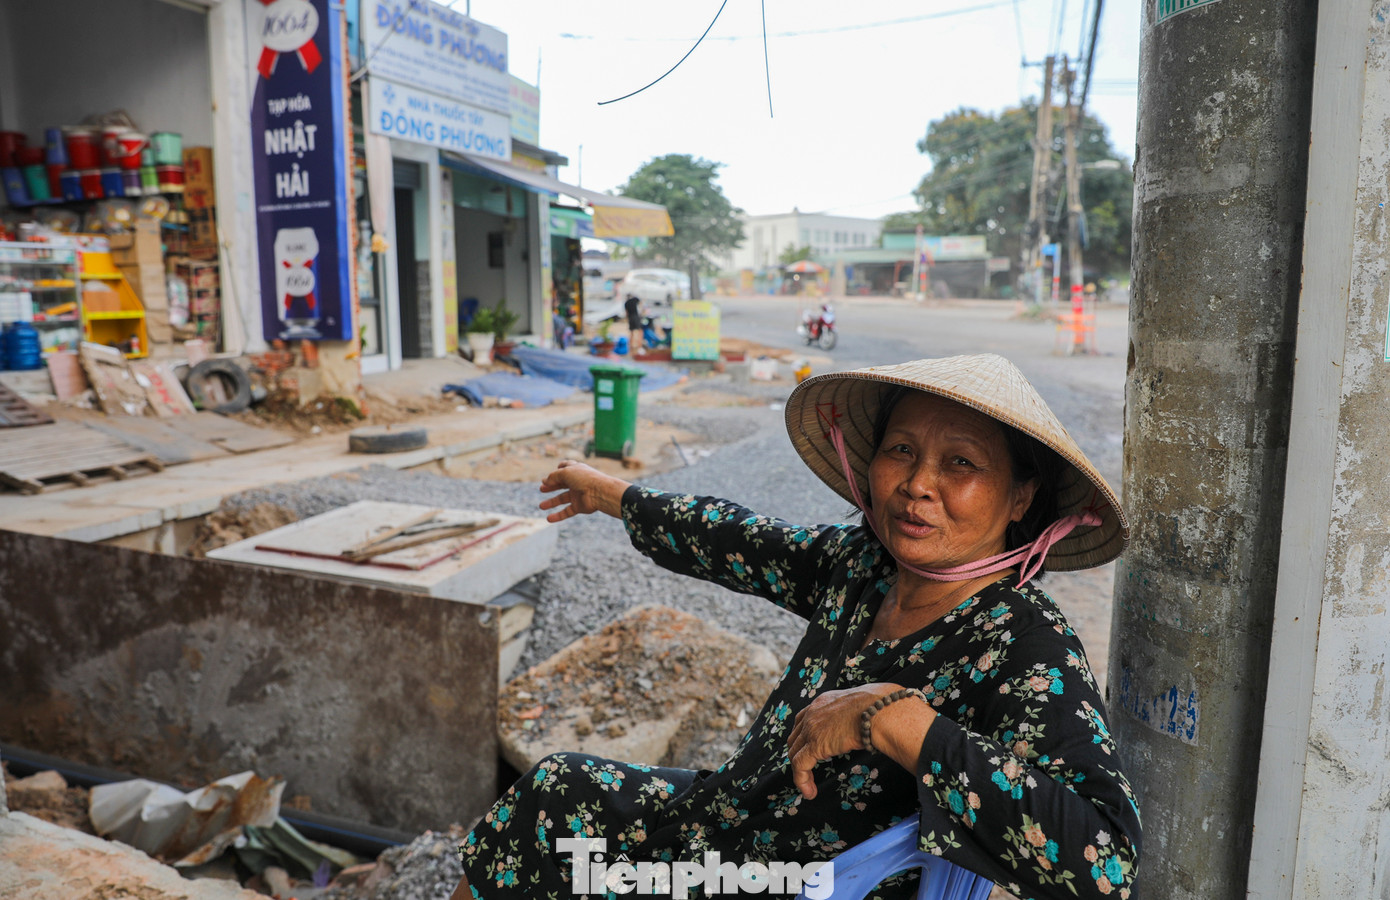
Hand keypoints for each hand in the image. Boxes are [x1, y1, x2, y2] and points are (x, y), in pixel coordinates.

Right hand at [538, 460, 629, 521]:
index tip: (551, 474)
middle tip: (541, 489)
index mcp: (576, 470)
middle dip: (551, 486)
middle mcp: (577, 482)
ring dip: (552, 502)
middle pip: (562, 484)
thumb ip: (553, 477)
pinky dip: (558, 515)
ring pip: (563, 499)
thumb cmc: (584, 478)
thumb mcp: (565, 473)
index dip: (558, 470)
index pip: (566, 468)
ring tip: (541, 506)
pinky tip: (549, 519)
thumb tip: (544, 481)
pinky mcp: (580, 506)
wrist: (600, 492)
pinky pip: (567, 511)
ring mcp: (578, 494)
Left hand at [787, 684, 898, 799]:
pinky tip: (810, 792)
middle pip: (796, 738)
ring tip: (809, 786)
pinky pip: (800, 766)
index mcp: (823, 702)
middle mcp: (813, 713)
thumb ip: (855, 714)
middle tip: (807, 769)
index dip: (803, 736)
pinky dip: (802, 781)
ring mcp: (811, 729)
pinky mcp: (815, 745)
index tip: (808, 748)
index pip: (804, 719)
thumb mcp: (859, 705)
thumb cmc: (880, 707)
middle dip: (799, 754)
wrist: (879, 710)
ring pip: (795, 754)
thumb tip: (868, 723)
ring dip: (800, 771)